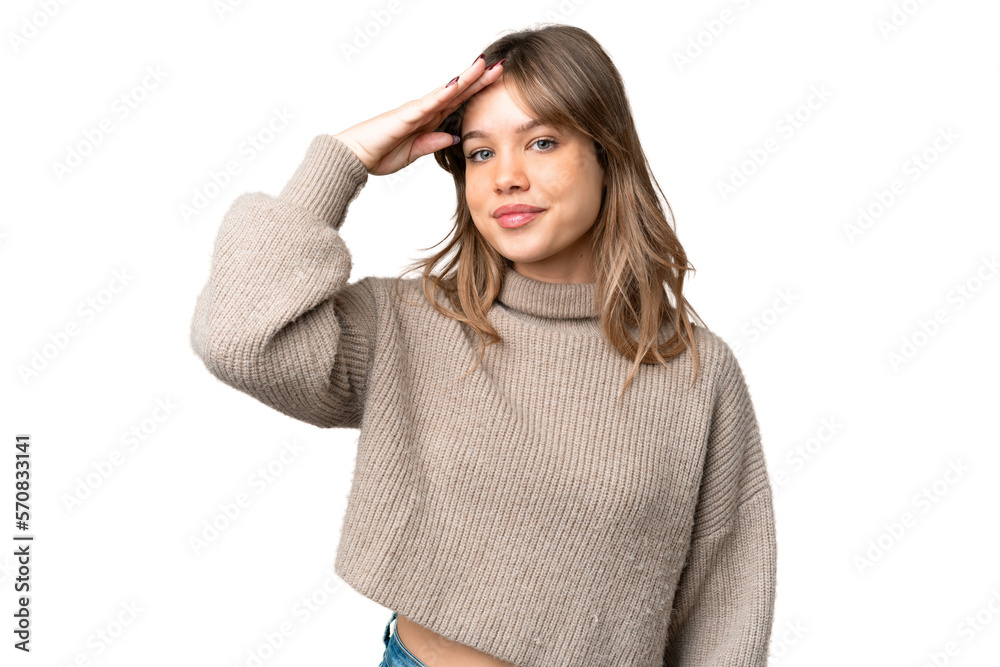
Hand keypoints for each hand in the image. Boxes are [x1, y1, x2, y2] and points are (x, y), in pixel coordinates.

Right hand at [333, 56, 503, 175]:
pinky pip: (429, 103)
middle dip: (479, 79)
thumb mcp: (414, 152)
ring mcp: (416, 110)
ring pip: (447, 92)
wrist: (356, 157)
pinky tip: (457, 84)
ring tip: (483, 65)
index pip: (458, 103)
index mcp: (428, 120)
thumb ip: (433, 143)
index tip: (496, 83)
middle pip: (458, 92)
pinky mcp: (407, 115)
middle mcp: (425, 111)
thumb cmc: (379, 154)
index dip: (477, 92)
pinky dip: (443, 93)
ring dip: (465, 79)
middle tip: (500, 66)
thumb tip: (454, 136)